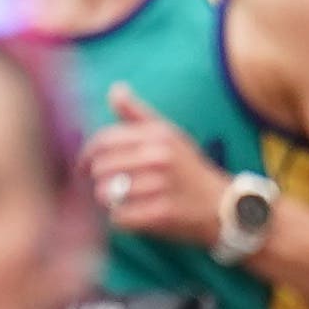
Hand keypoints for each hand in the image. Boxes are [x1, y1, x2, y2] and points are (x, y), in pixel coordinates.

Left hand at [83, 84, 231, 241]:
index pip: (104, 141)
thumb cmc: (189, 169)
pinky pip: (119, 217)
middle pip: (101, 168)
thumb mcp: (169, 135)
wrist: (225, 206)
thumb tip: (115, 89)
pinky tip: (133, 216)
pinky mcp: (161, 213)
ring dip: (108, 201)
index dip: (86, 155)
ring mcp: (161, 186)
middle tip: (106, 188)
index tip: (82, 167)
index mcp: (157, 135)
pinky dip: (120, 219)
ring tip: (121, 201)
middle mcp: (159, 157)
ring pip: (106, 193)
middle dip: (97, 181)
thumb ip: (138, 114)